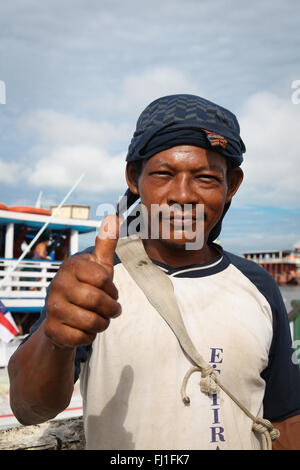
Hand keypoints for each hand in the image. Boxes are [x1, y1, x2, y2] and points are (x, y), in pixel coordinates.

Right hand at [44, 215, 120, 348]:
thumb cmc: (86, 287)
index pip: (103, 279)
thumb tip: (113, 216)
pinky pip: (82, 338)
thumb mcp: (98, 266)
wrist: (64, 317)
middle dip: (111, 309)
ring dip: (102, 323)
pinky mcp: (52, 330)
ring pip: (92, 321)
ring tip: (100, 319)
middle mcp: (57, 285)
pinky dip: (89, 336)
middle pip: (98, 301)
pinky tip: (84, 329)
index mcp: (71, 266)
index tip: (109, 291)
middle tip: (112, 310)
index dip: (112, 289)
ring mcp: (52, 308)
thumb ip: (106, 243)